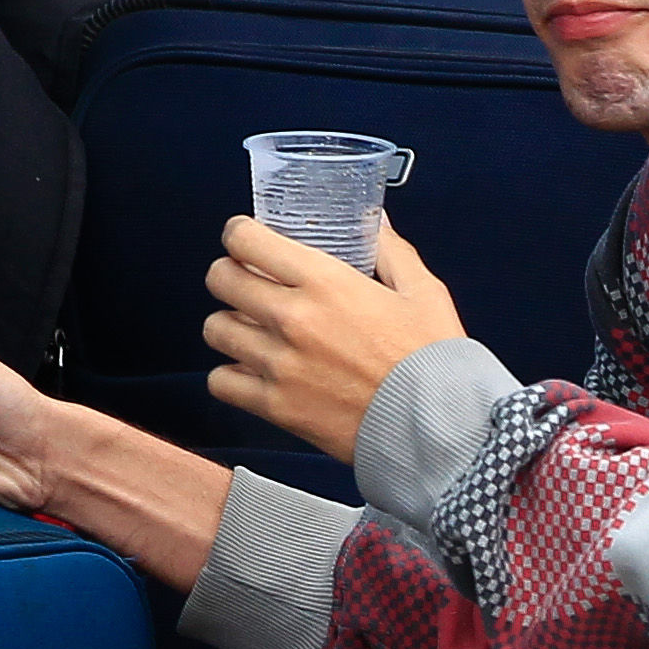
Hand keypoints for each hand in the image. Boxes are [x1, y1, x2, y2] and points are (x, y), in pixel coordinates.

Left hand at [203, 217, 465, 463]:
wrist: (434, 427)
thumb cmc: (432, 359)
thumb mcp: (423, 292)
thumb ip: (391, 251)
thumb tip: (372, 221)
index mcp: (324, 282)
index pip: (246, 240)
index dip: (238, 233)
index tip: (245, 238)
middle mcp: (292, 319)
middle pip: (220, 279)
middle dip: (228, 273)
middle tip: (245, 280)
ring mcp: (278, 365)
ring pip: (215, 329)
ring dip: (229, 323)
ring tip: (250, 328)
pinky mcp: (275, 406)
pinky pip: (221, 382)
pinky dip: (230, 375)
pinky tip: (252, 370)